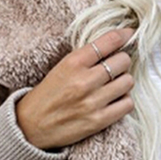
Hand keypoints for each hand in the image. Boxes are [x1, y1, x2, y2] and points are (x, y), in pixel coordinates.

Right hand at [16, 28, 135, 150]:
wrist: (30, 126)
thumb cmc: (47, 95)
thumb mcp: (61, 68)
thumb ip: (86, 59)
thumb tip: (115, 47)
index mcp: (72, 63)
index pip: (107, 43)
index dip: (123, 36)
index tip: (130, 33)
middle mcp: (84, 81)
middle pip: (123, 62)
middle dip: (122, 62)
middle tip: (116, 67)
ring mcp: (93, 101)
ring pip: (128, 82)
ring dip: (124, 82)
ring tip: (114, 85)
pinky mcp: (99, 120)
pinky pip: (127, 104)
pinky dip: (125, 101)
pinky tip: (115, 100)